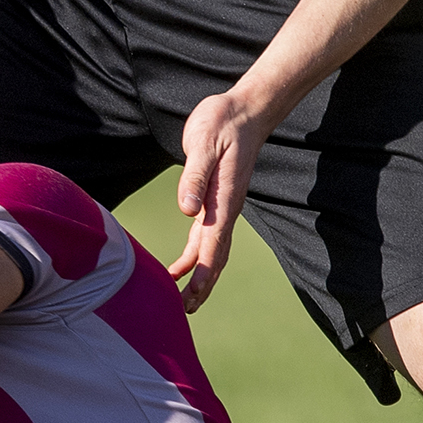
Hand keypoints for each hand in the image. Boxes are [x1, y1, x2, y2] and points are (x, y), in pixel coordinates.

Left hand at [168, 88, 273, 312]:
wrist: (243, 111)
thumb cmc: (223, 123)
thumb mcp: (204, 144)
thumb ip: (194, 177)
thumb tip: (186, 210)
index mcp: (224, 200)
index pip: (214, 244)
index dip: (204, 272)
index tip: (193, 295)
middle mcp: (225, 210)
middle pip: (215, 257)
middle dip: (202, 286)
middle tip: (186, 311)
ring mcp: (220, 207)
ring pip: (210, 251)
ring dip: (197, 277)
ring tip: (182, 301)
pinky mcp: (212, 201)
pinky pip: (203, 238)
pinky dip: (193, 257)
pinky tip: (179, 269)